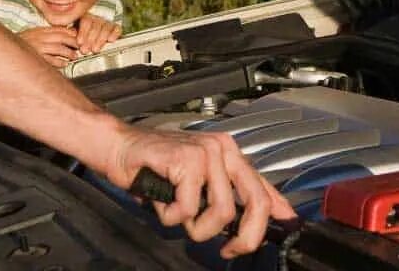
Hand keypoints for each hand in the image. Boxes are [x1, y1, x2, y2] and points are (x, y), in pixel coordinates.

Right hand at [18, 26, 80, 67]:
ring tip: (74, 56)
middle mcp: (39, 38)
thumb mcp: (34, 34)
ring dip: (69, 53)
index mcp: (39, 30)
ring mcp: (38, 49)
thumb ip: (47, 33)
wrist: (5, 52)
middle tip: (80, 46)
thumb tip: (67, 32)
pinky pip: (52, 61)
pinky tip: (64, 63)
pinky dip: (61, 62)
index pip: (59, 29)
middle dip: (73, 42)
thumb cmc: (22, 44)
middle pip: (62, 38)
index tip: (78, 36)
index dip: (71, 33)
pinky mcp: (37, 60)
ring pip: (59, 49)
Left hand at [76, 14, 121, 54]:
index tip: (80, 42)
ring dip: (100, 40)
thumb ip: (73, 35)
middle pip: (95, 25)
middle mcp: (96, 18)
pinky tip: (110, 40)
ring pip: (105, 27)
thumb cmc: (81, 33)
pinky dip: (114, 34)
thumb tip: (69, 40)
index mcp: (85, 16)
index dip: (83, 32)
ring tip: (95, 49)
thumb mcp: (75, 32)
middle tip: (85, 50)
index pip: (86, 21)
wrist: (95, 30)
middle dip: (90, 39)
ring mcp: (106, 22)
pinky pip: (116, 28)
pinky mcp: (114, 27)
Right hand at [106, 127, 295, 257]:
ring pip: (221, 212)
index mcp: (228, 153)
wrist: (117, 147)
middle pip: (255, 202)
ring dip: (196, 226)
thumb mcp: (195, 182)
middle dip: (245, 237)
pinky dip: (171, 214)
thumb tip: (256, 218)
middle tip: (229, 250)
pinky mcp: (187, 158)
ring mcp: (206, 151)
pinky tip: (161, 199)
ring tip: (178, 214)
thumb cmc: (152, 166)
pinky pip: (189, 208)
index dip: (277, 214)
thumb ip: (223, 195)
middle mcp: (222, 149)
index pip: (263, 187)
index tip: (281, 230)